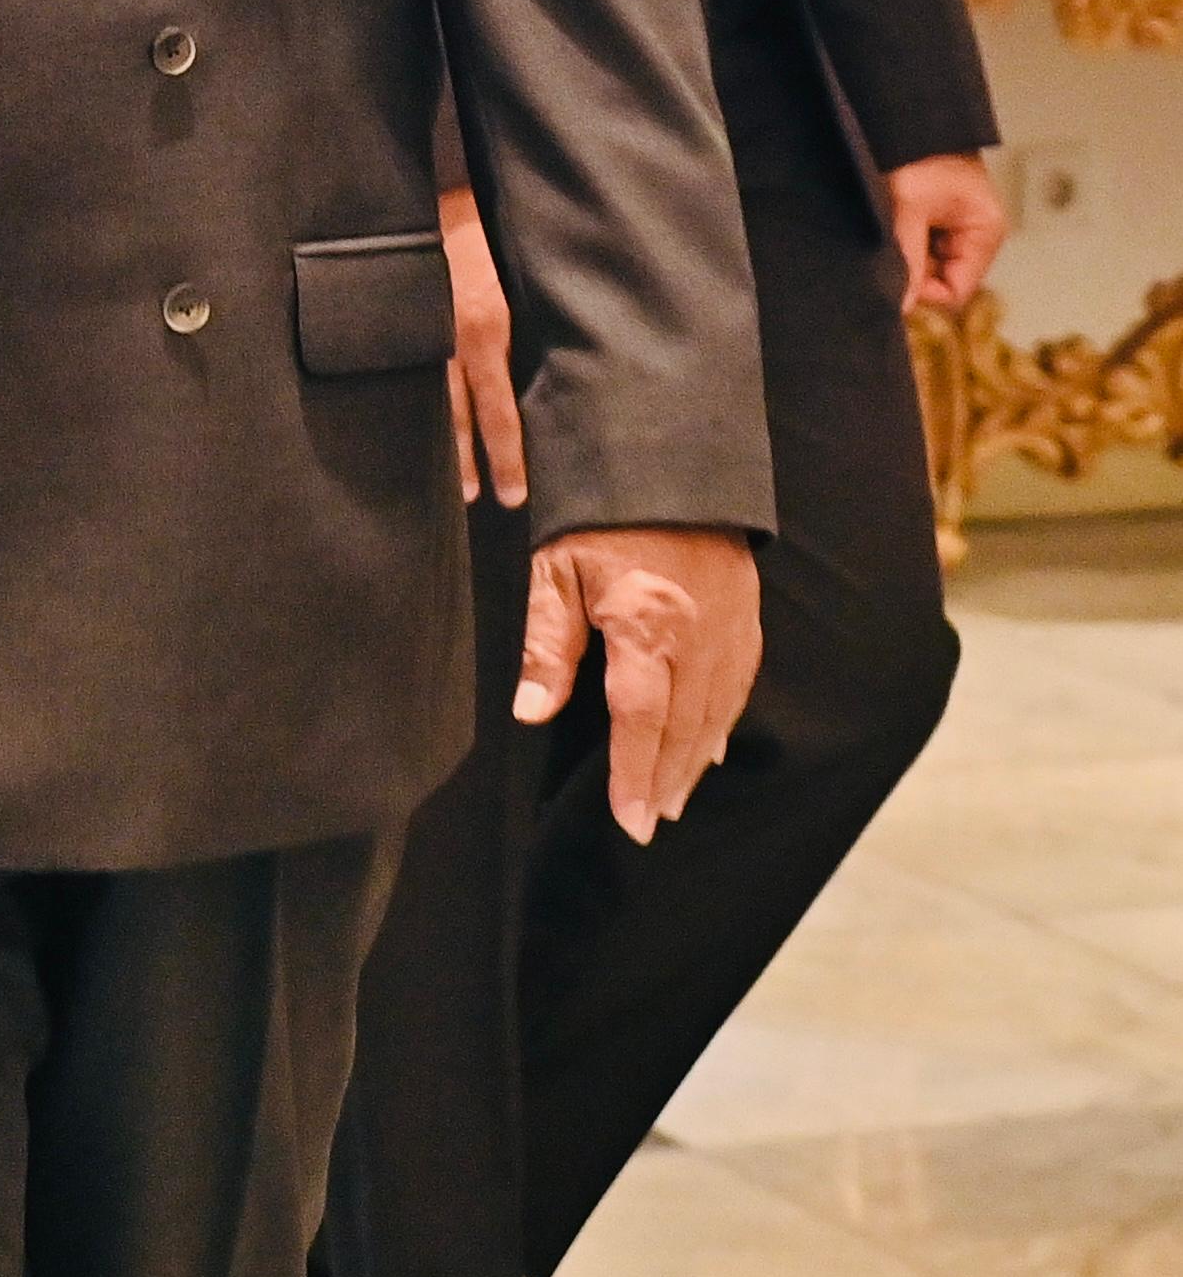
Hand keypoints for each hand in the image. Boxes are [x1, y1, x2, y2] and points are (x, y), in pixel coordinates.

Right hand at [440, 187, 526, 509]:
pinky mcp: (408, 319)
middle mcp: (452, 338)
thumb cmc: (495, 231)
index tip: (514, 494)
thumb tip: (567, 370)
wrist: (439, 192)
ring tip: (457, 483)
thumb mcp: (529, 279)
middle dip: (474, 460)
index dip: (507, 454)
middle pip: (461, 416)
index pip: (498, 409)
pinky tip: (420, 423)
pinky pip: (416, 371)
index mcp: (487, 329)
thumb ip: (535, 324)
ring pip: (434, 399)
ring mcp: (425, 330)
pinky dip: (420, 402)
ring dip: (447, 443)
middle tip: (484, 499)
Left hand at [517, 525, 761, 842]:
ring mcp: (730, 625)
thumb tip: (530, 710)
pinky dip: (725, 719)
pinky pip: (741, 681)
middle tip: (652, 822)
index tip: (631, 820)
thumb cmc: (597, 511)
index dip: (634, 773)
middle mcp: (699, 635)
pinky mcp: (746, 612)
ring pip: (717, 711)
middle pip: (684, 726)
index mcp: (648, 625)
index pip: (641, 719)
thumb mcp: (554, 567)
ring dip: (696, 759)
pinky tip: (712, 745)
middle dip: (667, 778)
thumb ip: (546, 642)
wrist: (665, 454)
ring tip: (674, 796)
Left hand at [889, 152, 1006, 311]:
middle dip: (911, 268)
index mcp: (984, 233)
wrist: (910, 117)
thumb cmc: (918, 153)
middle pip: (938, 279)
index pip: (956, 291)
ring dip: (903, 251)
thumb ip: (907, 256)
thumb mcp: (909, 207)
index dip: (924, 291)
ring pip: (924, 263)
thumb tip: (901, 306)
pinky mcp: (935, 219)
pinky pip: (916, 245)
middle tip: (889, 239)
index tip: (895, 274)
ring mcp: (955, 228)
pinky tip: (890, 218)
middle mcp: (975, 236)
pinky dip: (900, 238)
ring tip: (890, 221)